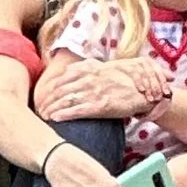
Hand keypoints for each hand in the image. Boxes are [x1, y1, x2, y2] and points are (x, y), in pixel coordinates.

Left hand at [35, 52, 166, 123]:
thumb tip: (70, 69)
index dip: (49, 88)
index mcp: (91, 68)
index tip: (43, 96)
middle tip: (39, 110)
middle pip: (60, 89)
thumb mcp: (107, 67)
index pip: (62, 77)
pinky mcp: (100, 106)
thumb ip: (88, 67)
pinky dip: (63, 114)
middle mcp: (91, 78)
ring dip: (51, 109)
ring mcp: (95, 92)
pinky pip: (76, 110)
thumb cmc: (128, 81)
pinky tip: (55, 118)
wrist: (147, 92)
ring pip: (65, 100)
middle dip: (46, 100)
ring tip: (43, 116)